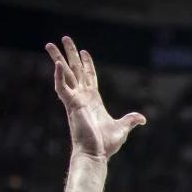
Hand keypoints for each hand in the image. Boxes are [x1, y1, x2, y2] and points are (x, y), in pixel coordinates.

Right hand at [45, 36, 145, 159]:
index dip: (87, 63)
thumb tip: (142, 119)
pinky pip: (62, 88)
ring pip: (65, 74)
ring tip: (49, 44)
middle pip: (75, 69)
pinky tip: (57, 64)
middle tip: (65, 38)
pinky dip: (59, 76)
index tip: (83, 51)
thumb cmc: (105, 144)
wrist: (96, 154)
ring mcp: (75, 99)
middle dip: (70, 54)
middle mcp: (83, 97)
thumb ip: (130, 120)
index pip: (89, 76)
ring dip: (58, 58)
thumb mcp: (122, 128)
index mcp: (93, 100)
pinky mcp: (71, 105)